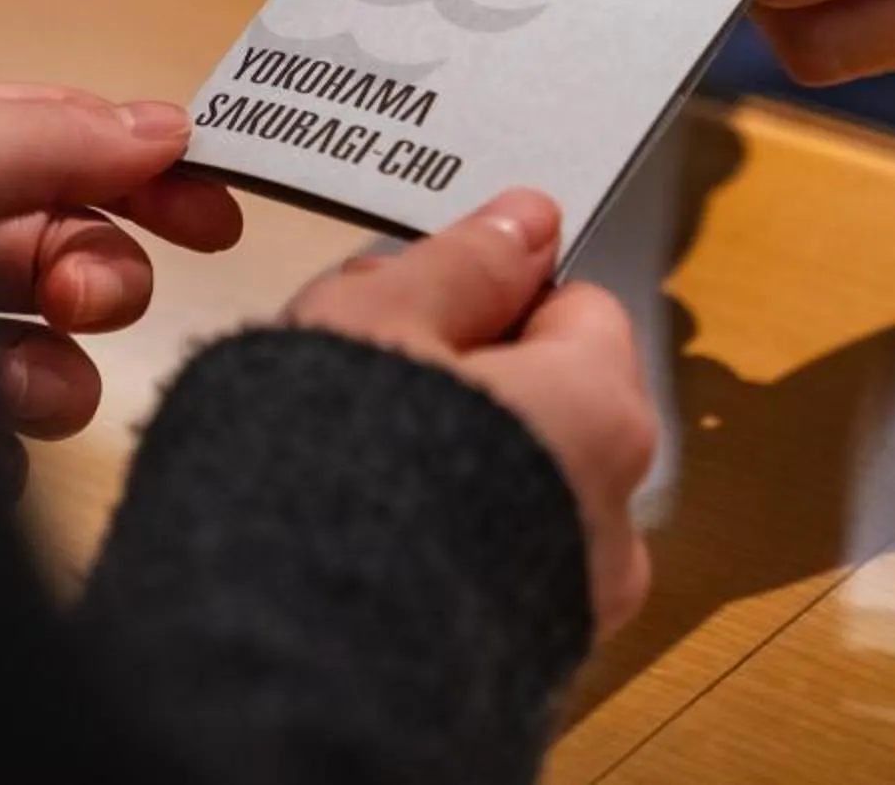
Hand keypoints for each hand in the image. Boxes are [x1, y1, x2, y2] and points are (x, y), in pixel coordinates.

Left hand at [0, 74, 244, 439]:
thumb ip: (49, 137)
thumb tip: (167, 129)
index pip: (65, 150)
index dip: (148, 178)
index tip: (215, 221)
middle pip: (68, 257)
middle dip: (100, 280)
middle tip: (79, 301)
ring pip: (46, 363)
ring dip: (54, 382)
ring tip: (8, 391)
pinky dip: (1, 457)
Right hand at [287, 189, 657, 640]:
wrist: (280, 667)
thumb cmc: (331, 484)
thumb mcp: (378, 321)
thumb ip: (462, 264)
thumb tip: (524, 222)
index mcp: (602, 416)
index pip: (579, 310)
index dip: (492, 296)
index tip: (422, 301)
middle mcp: (614, 521)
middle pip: (548, 406)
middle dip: (464, 383)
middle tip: (363, 376)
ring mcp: (570, 608)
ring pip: (514, 494)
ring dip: (448, 468)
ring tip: (344, 464)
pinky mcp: (516, 672)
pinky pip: (487, 575)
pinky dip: (439, 551)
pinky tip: (360, 542)